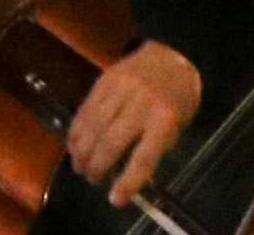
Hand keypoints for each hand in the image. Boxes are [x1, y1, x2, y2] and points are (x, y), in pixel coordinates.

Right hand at [65, 44, 202, 198]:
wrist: (170, 54)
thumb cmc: (179, 97)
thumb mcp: (177, 125)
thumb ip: (154, 146)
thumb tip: (127, 172)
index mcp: (165, 120)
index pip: (144, 157)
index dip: (128, 181)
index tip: (115, 199)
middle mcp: (141, 104)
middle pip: (111, 142)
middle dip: (97, 165)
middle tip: (91, 180)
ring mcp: (120, 89)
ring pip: (94, 125)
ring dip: (82, 150)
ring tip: (79, 166)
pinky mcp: (104, 79)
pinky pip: (86, 108)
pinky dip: (77, 129)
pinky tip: (73, 143)